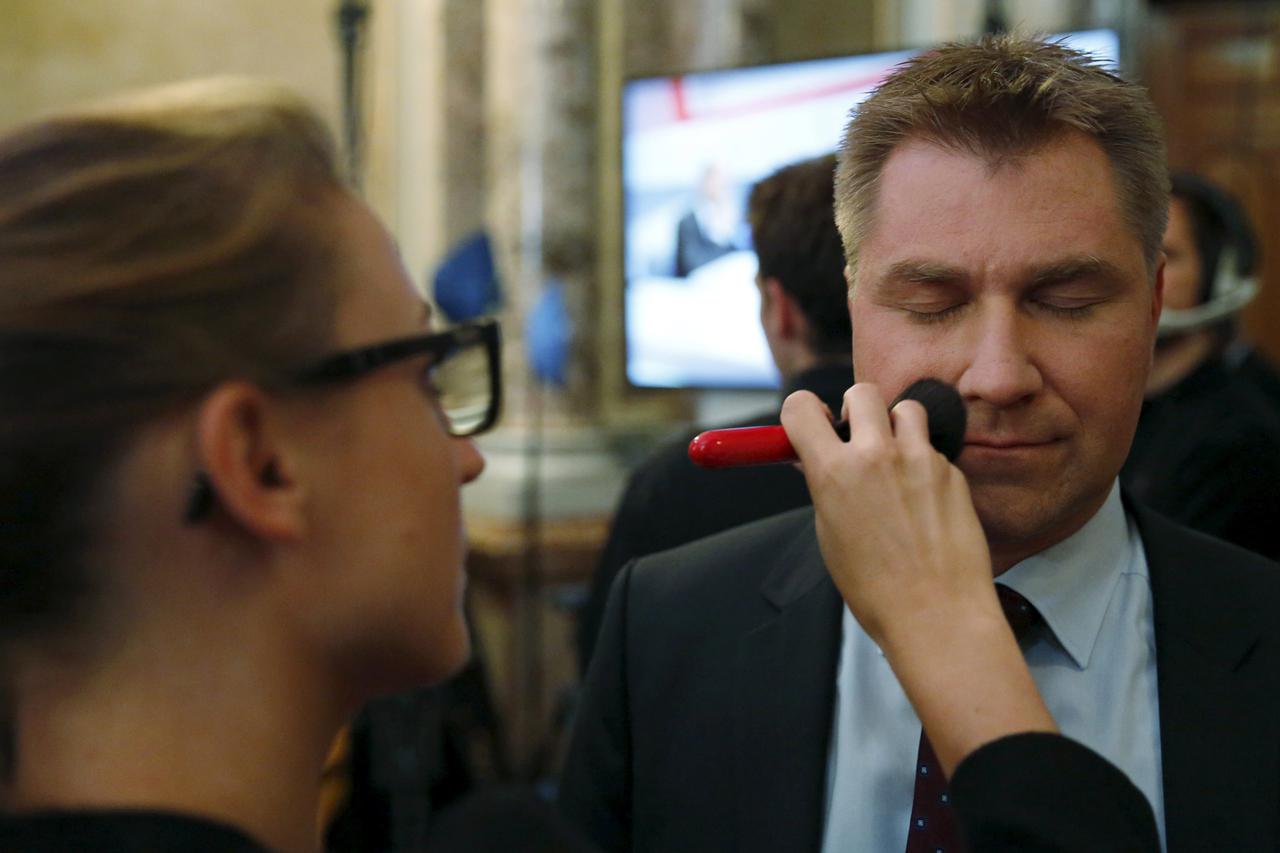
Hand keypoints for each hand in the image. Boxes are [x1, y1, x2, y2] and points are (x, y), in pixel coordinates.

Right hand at [780, 383, 1055, 773]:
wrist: (937, 615)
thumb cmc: (875, 588)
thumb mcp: (830, 534)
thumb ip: (824, 486)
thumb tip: (813, 457)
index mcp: (833, 471)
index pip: (801, 408)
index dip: (802, 413)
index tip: (811, 424)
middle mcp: (876, 455)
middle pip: (862, 393)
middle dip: (854, 408)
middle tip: (856, 436)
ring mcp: (920, 460)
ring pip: (906, 410)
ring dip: (896, 426)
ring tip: (895, 461)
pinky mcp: (952, 473)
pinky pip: (934, 449)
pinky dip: (925, 464)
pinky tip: (923, 502)